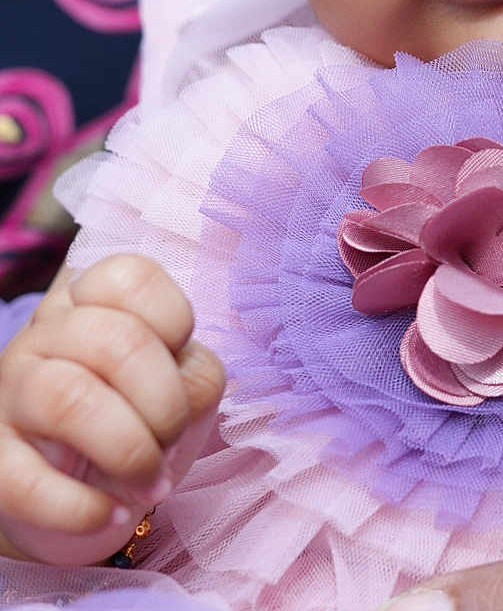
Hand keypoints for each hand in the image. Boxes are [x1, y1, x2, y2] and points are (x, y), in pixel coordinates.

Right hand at [0, 254, 224, 564]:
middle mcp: (45, 336)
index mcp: (93, 302)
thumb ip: (194, 371)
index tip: (180, 354)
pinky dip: (80, 506)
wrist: (84, 489)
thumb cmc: (141, 416)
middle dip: (164, 402)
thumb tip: (183, 393)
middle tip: (171, 438)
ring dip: (128, 448)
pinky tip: (109, 514)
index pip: (129, 278)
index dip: (173, 320)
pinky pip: (23, 480)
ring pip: (67, 396)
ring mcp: (10, 394)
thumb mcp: (181, 382)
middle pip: (114, 340)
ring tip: (150, 480)